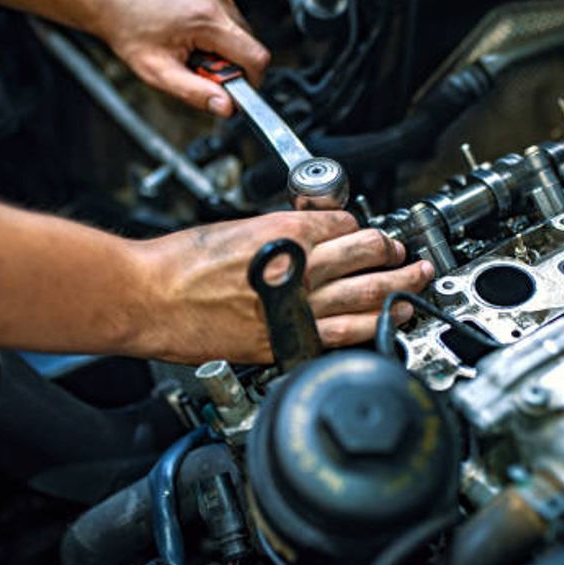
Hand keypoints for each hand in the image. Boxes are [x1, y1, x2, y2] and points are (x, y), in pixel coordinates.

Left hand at [89, 0, 269, 116]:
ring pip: (240, 33)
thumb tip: (226, 107)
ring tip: (190, 49)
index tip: (231, 89)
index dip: (250, 81)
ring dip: (222, 50)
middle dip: (229, 65)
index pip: (256, 58)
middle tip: (197, 68)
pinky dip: (215, 34)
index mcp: (208, 20)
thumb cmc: (128, 30)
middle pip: (250, 46)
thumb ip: (195, 93)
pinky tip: (190, 35)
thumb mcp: (158, 72)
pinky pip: (229, 19)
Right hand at [131, 211, 433, 363]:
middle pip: (368, 254)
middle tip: (406, 254)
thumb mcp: (237, 228)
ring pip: (368, 295)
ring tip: (415, 284)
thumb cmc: (180, 263)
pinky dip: (372, 327)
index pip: (346, 224)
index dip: (360, 226)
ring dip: (399, 288)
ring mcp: (296, 307)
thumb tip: (308, 234)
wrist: (149, 297)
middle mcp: (299, 267)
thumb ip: (279, 231)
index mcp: (287, 232)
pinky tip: (389, 322)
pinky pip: (342, 335)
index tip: (366, 233)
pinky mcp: (284, 341)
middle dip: (393, 252)